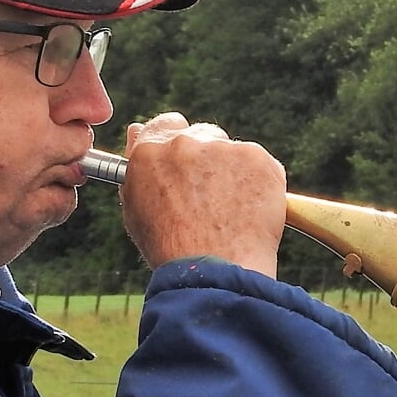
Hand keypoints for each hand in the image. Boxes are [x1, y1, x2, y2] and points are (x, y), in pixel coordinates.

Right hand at [120, 113, 284, 276]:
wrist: (215, 270)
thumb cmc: (172, 249)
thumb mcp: (137, 209)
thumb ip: (138, 168)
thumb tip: (138, 132)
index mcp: (150, 151)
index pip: (165, 125)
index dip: (177, 143)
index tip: (186, 161)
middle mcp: (185, 143)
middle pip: (201, 135)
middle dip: (207, 159)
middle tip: (211, 197)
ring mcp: (224, 149)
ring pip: (232, 151)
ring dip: (233, 171)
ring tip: (230, 212)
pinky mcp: (258, 158)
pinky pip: (260, 164)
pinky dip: (259, 183)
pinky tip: (249, 212)